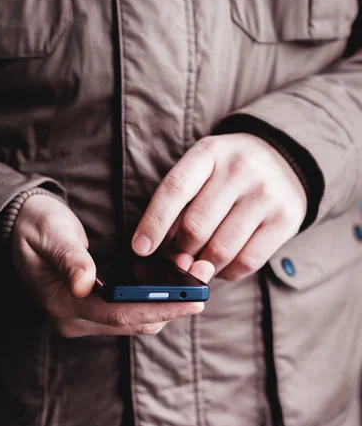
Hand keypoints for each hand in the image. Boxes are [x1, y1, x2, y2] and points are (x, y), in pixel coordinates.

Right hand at [12, 195, 213, 336]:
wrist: (22, 228)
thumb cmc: (35, 226)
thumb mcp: (48, 234)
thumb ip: (69, 257)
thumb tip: (85, 282)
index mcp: (63, 303)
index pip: (119, 314)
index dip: (159, 308)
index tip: (193, 299)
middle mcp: (76, 319)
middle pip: (133, 323)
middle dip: (172, 307)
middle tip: (205, 286)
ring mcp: (85, 318)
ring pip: (136, 322)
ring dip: (167, 306)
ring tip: (196, 282)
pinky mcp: (95, 311)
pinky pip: (131, 314)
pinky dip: (155, 302)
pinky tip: (175, 284)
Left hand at [132, 134, 306, 280]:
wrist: (283, 159)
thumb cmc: (228, 172)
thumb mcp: (202, 169)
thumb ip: (181, 205)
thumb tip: (166, 255)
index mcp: (209, 153)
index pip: (174, 190)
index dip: (153, 223)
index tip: (140, 249)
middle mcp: (240, 169)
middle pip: (196, 227)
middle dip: (180, 251)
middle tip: (179, 258)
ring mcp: (266, 194)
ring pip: (220, 250)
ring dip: (203, 266)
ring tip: (199, 264)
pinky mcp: (286, 219)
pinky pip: (247, 262)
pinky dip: (227, 273)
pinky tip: (222, 266)